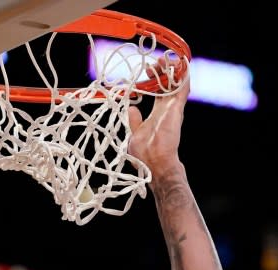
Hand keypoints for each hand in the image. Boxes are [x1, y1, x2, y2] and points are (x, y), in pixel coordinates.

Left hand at [127, 57, 189, 179]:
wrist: (158, 166)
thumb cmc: (146, 156)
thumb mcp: (135, 135)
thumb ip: (134, 121)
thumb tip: (131, 108)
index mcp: (158, 113)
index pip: (159, 92)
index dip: (155, 80)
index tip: (148, 71)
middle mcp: (168, 110)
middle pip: (169, 84)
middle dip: (163, 70)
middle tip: (157, 61)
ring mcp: (174, 109)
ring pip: (177, 83)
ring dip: (173, 69)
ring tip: (168, 57)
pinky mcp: (177, 109)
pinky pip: (183, 88)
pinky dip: (184, 75)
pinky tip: (183, 63)